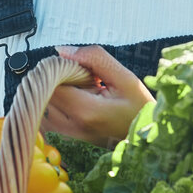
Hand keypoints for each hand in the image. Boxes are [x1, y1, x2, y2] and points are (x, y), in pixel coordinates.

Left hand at [40, 45, 154, 147]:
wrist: (149, 140)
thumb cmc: (140, 109)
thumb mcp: (125, 78)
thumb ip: (94, 59)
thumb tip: (62, 51)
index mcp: (86, 111)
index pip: (51, 82)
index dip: (58, 68)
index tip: (76, 66)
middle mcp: (72, 128)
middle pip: (44, 94)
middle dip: (56, 80)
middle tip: (81, 78)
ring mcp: (67, 137)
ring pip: (43, 105)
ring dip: (55, 93)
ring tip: (80, 92)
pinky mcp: (66, 141)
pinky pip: (48, 118)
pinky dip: (55, 106)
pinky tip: (75, 103)